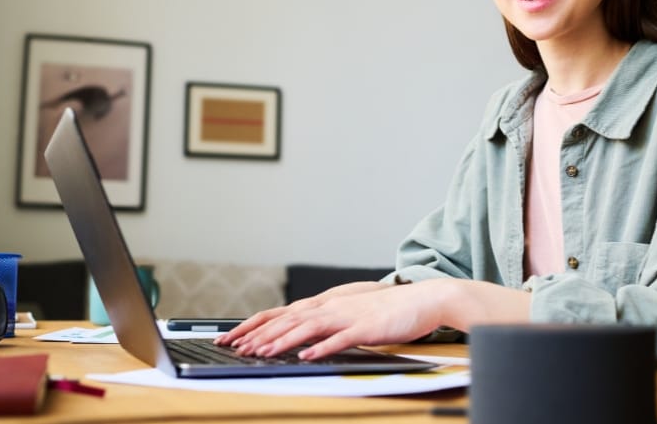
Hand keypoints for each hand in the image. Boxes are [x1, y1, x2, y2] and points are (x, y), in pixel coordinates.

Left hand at [216, 280, 452, 359]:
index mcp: (327, 304)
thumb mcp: (352, 316)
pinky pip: (340, 339)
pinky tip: (306, 357)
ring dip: (282, 340)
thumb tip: (305, 339)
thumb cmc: (389, 311)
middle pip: (288, 319)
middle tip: (235, 347)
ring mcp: (348, 316)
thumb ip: (329, 325)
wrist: (423, 300)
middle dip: (259, 334)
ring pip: (308, 327)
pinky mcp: (366, 328)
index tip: (233, 338)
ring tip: (261, 353)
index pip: (283, 313)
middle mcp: (332, 307)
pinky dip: (321, 347)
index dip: (256, 325)